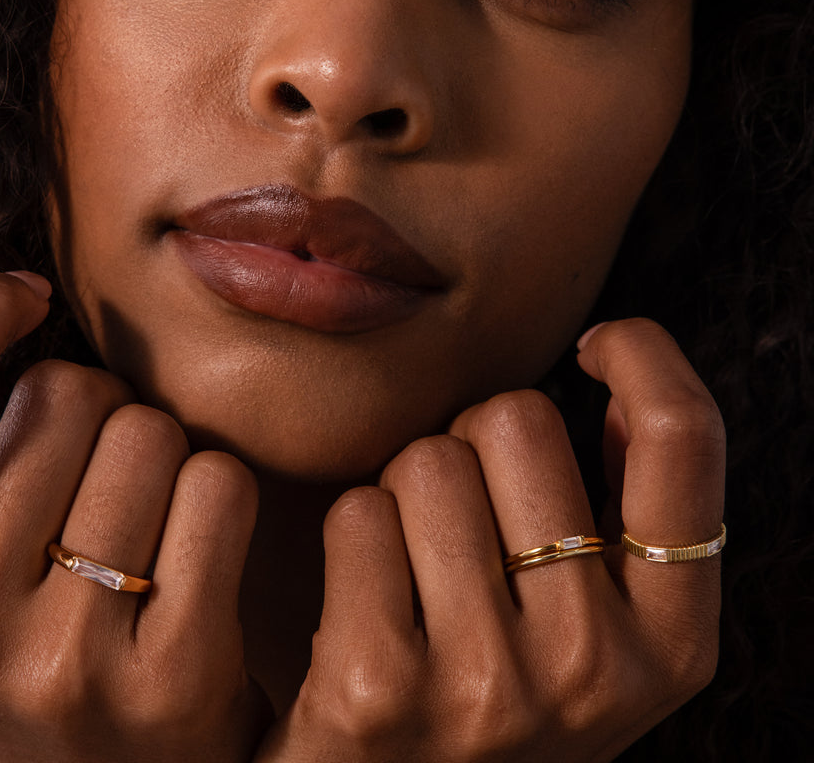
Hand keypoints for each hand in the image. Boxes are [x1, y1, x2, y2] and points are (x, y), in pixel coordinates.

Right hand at [0, 272, 270, 762]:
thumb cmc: (42, 639)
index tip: (19, 294)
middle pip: (68, 392)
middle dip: (98, 412)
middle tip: (97, 494)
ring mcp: (64, 664)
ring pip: (150, 431)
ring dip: (164, 455)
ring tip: (143, 537)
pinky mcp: (173, 678)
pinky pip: (220, 485)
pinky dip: (223, 496)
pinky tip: (199, 560)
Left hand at [255, 319, 724, 761]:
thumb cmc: (498, 690)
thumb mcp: (598, 630)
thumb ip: (621, 514)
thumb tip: (616, 385)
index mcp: (670, 644)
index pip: (683, 440)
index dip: (645, 358)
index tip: (595, 342)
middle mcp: (594, 668)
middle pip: (515, 420)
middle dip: (474, 443)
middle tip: (463, 526)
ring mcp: (487, 687)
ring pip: (427, 459)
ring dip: (405, 491)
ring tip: (413, 572)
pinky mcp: (376, 690)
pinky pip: (358, 514)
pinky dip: (351, 534)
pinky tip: (360, 603)